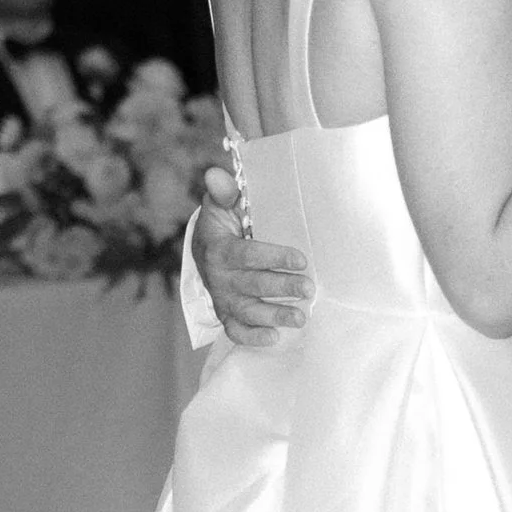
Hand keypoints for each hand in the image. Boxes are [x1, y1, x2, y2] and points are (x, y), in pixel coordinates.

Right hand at [196, 167, 310, 340]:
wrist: (202, 252)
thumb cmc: (221, 226)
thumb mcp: (220, 206)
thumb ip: (223, 192)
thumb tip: (216, 173)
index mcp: (220, 249)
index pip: (248, 255)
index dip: (274, 258)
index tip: (301, 260)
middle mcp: (220, 277)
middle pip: (253, 285)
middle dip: (282, 287)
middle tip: (309, 290)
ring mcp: (223, 298)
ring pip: (248, 311)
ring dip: (274, 315)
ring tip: (301, 318)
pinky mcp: (226, 314)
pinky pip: (236, 330)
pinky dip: (252, 337)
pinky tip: (274, 337)